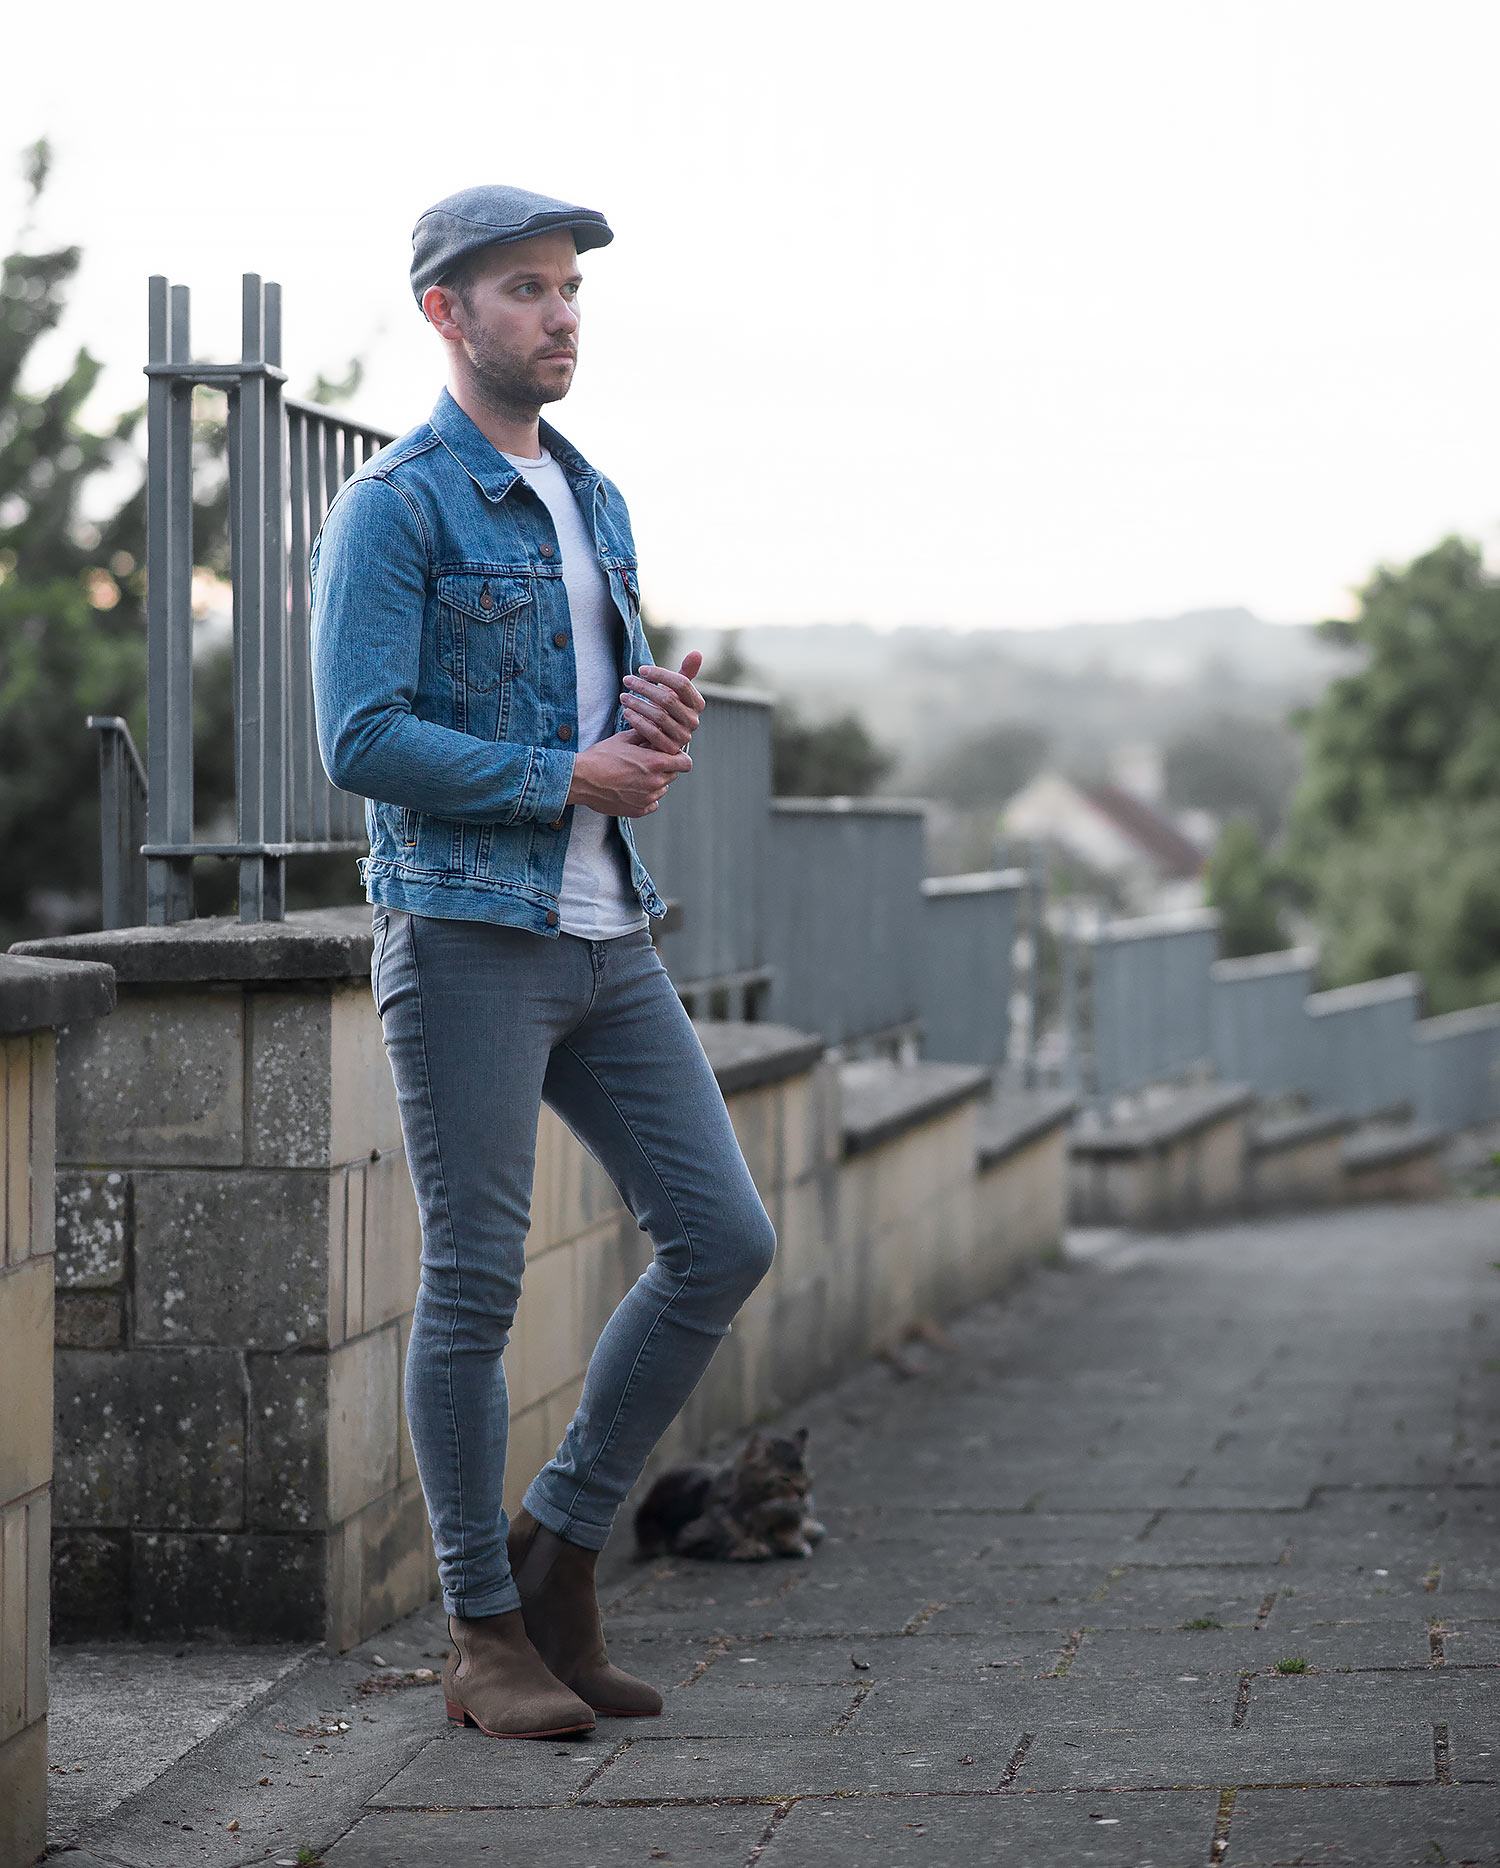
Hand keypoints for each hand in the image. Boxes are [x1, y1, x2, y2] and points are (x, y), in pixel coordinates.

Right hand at [566, 734, 691, 816]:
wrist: (581, 779)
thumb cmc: (601, 756)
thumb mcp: (623, 739)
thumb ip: (646, 735)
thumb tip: (657, 731)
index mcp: (655, 763)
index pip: (685, 763)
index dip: (679, 757)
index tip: (669, 754)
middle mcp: (656, 783)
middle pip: (673, 775)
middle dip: (664, 768)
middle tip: (646, 762)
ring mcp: (648, 799)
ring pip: (662, 789)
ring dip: (655, 782)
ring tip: (634, 775)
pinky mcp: (639, 810)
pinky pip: (652, 803)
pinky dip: (646, 797)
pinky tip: (631, 788)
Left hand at [619, 651, 705, 754]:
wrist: (664, 737)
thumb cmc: (669, 709)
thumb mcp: (677, 691)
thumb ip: (686, 673)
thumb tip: (697, 652)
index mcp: (697, 703)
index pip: (681, 684)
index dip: (660, 675)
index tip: (641, 669)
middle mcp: (694, 720)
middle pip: (668, 700)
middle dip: (644, 688)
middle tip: (627, 680)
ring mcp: (683, 736)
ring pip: (659, 716)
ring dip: (638, 704)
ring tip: (623, 696)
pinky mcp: (670, 749)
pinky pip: (653, 734)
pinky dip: (638, 722)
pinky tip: (626, 712)